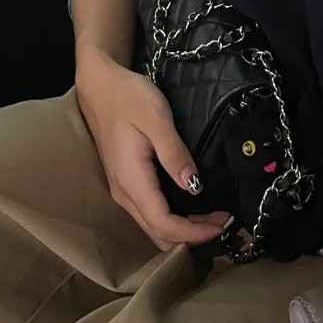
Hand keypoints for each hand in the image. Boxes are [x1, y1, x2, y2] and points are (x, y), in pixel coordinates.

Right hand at [76, 50, 231, 250]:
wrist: (98, 86)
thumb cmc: (127, 97)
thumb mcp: (155, 117)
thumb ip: (173, 152)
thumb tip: (194, 185)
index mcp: (132, 180)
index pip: (164, 224)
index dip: (194, 233)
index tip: (222, 225)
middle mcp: (124, 193)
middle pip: (158, 233)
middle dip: (192, 236)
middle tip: (223, 222)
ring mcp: (123, 189)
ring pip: (153, 226)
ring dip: (182, 229)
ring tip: (212, 217)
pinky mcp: (125, 182)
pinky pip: (150, 213)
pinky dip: (172, 218)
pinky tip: (190, 206)